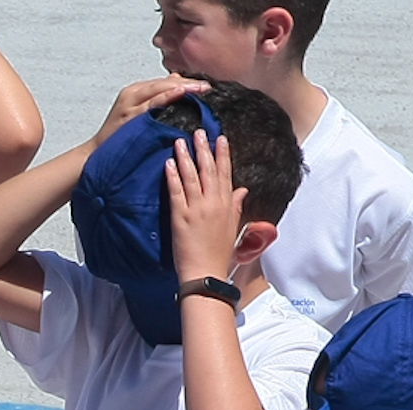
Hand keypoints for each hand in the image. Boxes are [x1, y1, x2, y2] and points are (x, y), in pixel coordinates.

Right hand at [94, 75, 211, 147]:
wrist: (96, 155)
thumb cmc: (118, 139)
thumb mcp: (139, 116)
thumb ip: (156, 100)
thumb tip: (177, 83)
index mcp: (136, 92)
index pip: (166, 82)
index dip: (186, 82)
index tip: (204, 85)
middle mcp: (132, 93)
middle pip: (165, 83)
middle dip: (187, 83)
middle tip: (208, 85)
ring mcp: (130, 103)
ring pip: (160, 89)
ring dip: (182, 87)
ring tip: (201, 88)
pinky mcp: (129, 115)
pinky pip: (151, 103)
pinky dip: (167, 96)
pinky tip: (181, 92)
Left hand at [167, 128, 246, 281]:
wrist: (206, 274)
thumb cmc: (219, 255)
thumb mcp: (233, 228)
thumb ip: (236, 206)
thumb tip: (243, 190)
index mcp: (228, 205)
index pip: (226, 173)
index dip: (223, 154)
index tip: (221, 138)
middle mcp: (214, 203)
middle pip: (209, 169)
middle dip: (204, 148)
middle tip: (199, 131)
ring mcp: (197, 209)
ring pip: (192, 176)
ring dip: (186, 156)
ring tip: (180, 140)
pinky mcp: (181, 217)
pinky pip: (176, 191)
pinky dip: (173, 176)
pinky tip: (169, 162)